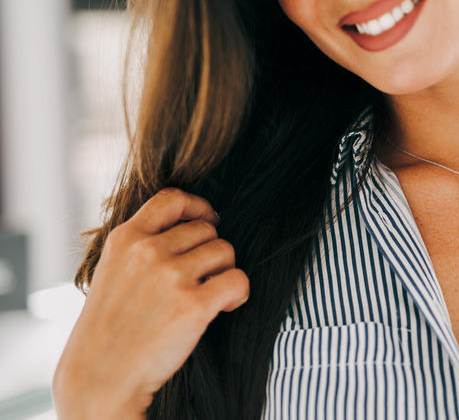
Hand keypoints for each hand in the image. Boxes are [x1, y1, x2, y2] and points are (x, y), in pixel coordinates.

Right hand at [53, 188, 249, 418]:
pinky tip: (225, 306)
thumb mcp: (112, 272)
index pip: (172, 199)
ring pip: (224, 252)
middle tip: (202, 278)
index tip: (208, 219)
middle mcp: (148, 252)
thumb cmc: (109, 329)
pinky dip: (239, 292)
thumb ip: (141, 247)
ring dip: (224, 272)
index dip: (198, 206)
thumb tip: (190, 228)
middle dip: (210, 252)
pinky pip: (238, 280)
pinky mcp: (193, 304)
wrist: (100, 377)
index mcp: (125, 239)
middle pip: (206, 230)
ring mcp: (171, 276)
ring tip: (211, 294)